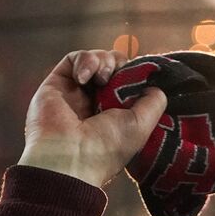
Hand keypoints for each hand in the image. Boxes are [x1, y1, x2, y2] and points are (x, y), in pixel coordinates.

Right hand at [18, 49, 166, 187]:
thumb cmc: (106, 147)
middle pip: (115, 67)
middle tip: (121, 77)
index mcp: (116, 114)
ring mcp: (77, 92)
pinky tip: (84, 78)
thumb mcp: (141, 126)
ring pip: (97, 59)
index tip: (144, 75)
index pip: (129, 83)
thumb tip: (156, 86)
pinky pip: (74, 58)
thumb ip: (154, 103)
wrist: (69, 157)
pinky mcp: (58, 83)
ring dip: (104, 61)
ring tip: (103, 79)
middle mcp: (96, 101)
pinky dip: (85, 61)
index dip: (137, 74)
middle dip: (122, 65)